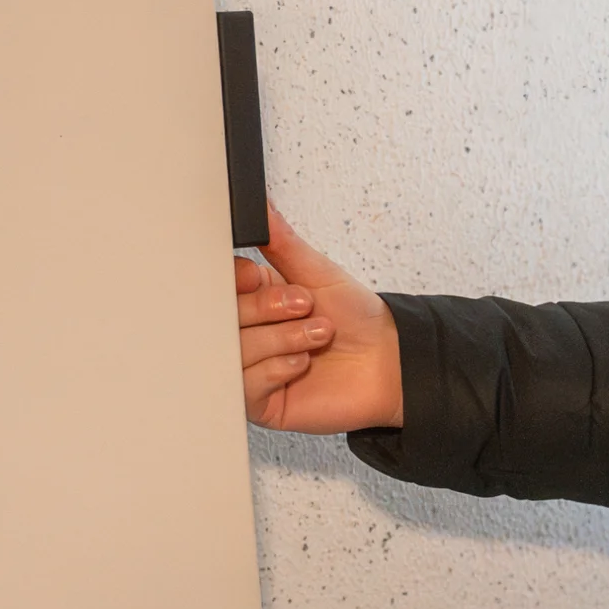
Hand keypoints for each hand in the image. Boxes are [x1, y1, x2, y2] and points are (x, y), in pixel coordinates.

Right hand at [235, 210, 403, 431]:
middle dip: (266, 310)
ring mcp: (252, 368)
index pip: (218, 286)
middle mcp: (249, 333)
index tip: (260, 277)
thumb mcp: (318, 273)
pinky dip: (276, 370)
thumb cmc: (358, 319)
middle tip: (304, 307)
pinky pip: (245, 386)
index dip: (237, 282)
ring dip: (279, 340)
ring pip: (233, 351)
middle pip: (221, 318)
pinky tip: (302, 364)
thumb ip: (283, 242)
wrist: (390, 363)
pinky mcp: (261, 402)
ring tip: (315, 337)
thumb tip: (261, 207)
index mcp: (254, 299)